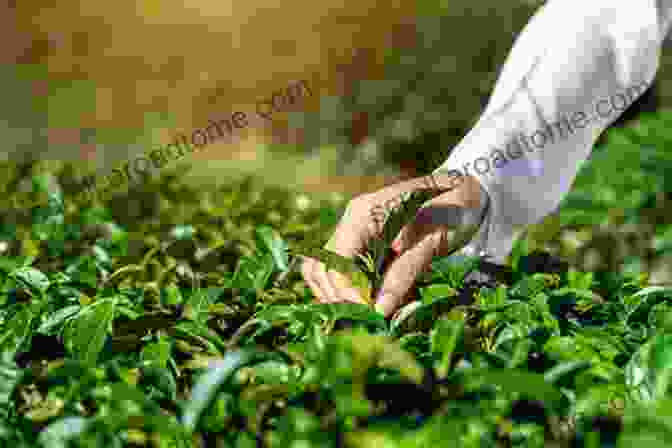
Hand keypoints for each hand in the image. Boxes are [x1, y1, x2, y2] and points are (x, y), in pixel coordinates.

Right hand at [300, 172, 486, 317]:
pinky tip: (368, 305)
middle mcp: (350, 223)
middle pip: (320, 268)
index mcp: (362, 214)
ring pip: (321, 271)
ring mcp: (353, 234)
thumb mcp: (432, 241)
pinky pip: (339, 272)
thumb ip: (405, 273)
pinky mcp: (360, 246)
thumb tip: (380, 311)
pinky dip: (347, 291)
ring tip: (363, 317)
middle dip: (337, 299)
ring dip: (336, 297)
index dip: (346, 292)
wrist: (467, 193)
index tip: (369, 316)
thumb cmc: (453, 210)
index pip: (336, 261)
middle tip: (365, 323)